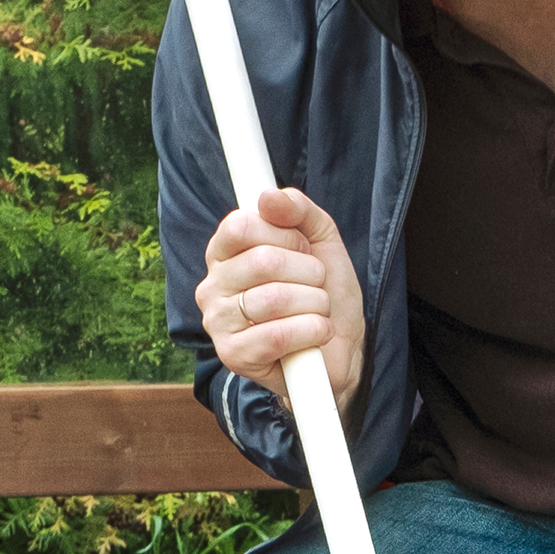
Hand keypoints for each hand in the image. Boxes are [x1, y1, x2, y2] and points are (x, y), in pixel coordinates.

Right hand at [201, 187, 366, 405]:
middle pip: (263, 261)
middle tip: (316, 285)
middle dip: (308, 272)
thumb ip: (298, 209)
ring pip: (274, 298)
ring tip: (318, 311)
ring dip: (315, 303)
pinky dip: (312, 331)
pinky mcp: (234, 356)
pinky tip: (316, 335)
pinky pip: (278, 335)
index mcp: (223, 253)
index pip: (241, 225)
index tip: (303, 249)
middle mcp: (211, 286)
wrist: (343, 348)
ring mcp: (218, 323)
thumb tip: (268, 197)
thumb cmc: (325, 292)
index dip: (286, 235)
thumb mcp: (320, 238)